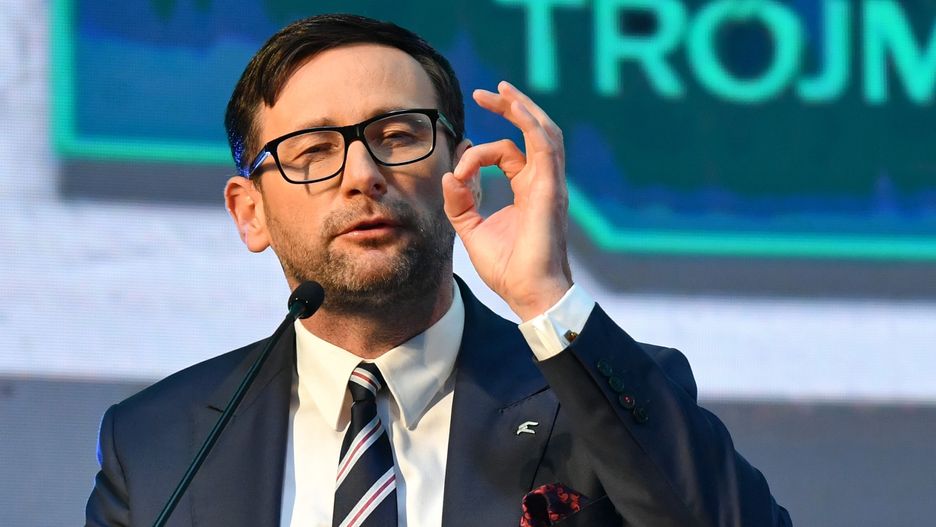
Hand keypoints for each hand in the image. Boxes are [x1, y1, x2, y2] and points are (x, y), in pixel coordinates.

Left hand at [442, 81, 571, 321]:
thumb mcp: (472, 231)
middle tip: (486, 93)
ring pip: (544, 131)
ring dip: (522, 108)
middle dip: (511, 107)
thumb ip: (461, 203)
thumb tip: (449, 176)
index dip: (479, 155)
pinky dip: (530, 123)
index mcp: (528, 189)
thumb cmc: (508, 270)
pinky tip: (514, 108)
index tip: (458, 172)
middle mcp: (543, 182)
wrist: (529, 293)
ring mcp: (549, 184)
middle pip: (533, 131)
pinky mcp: (550, 188)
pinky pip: (545, 145)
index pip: (508, 153)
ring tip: (500, 92)